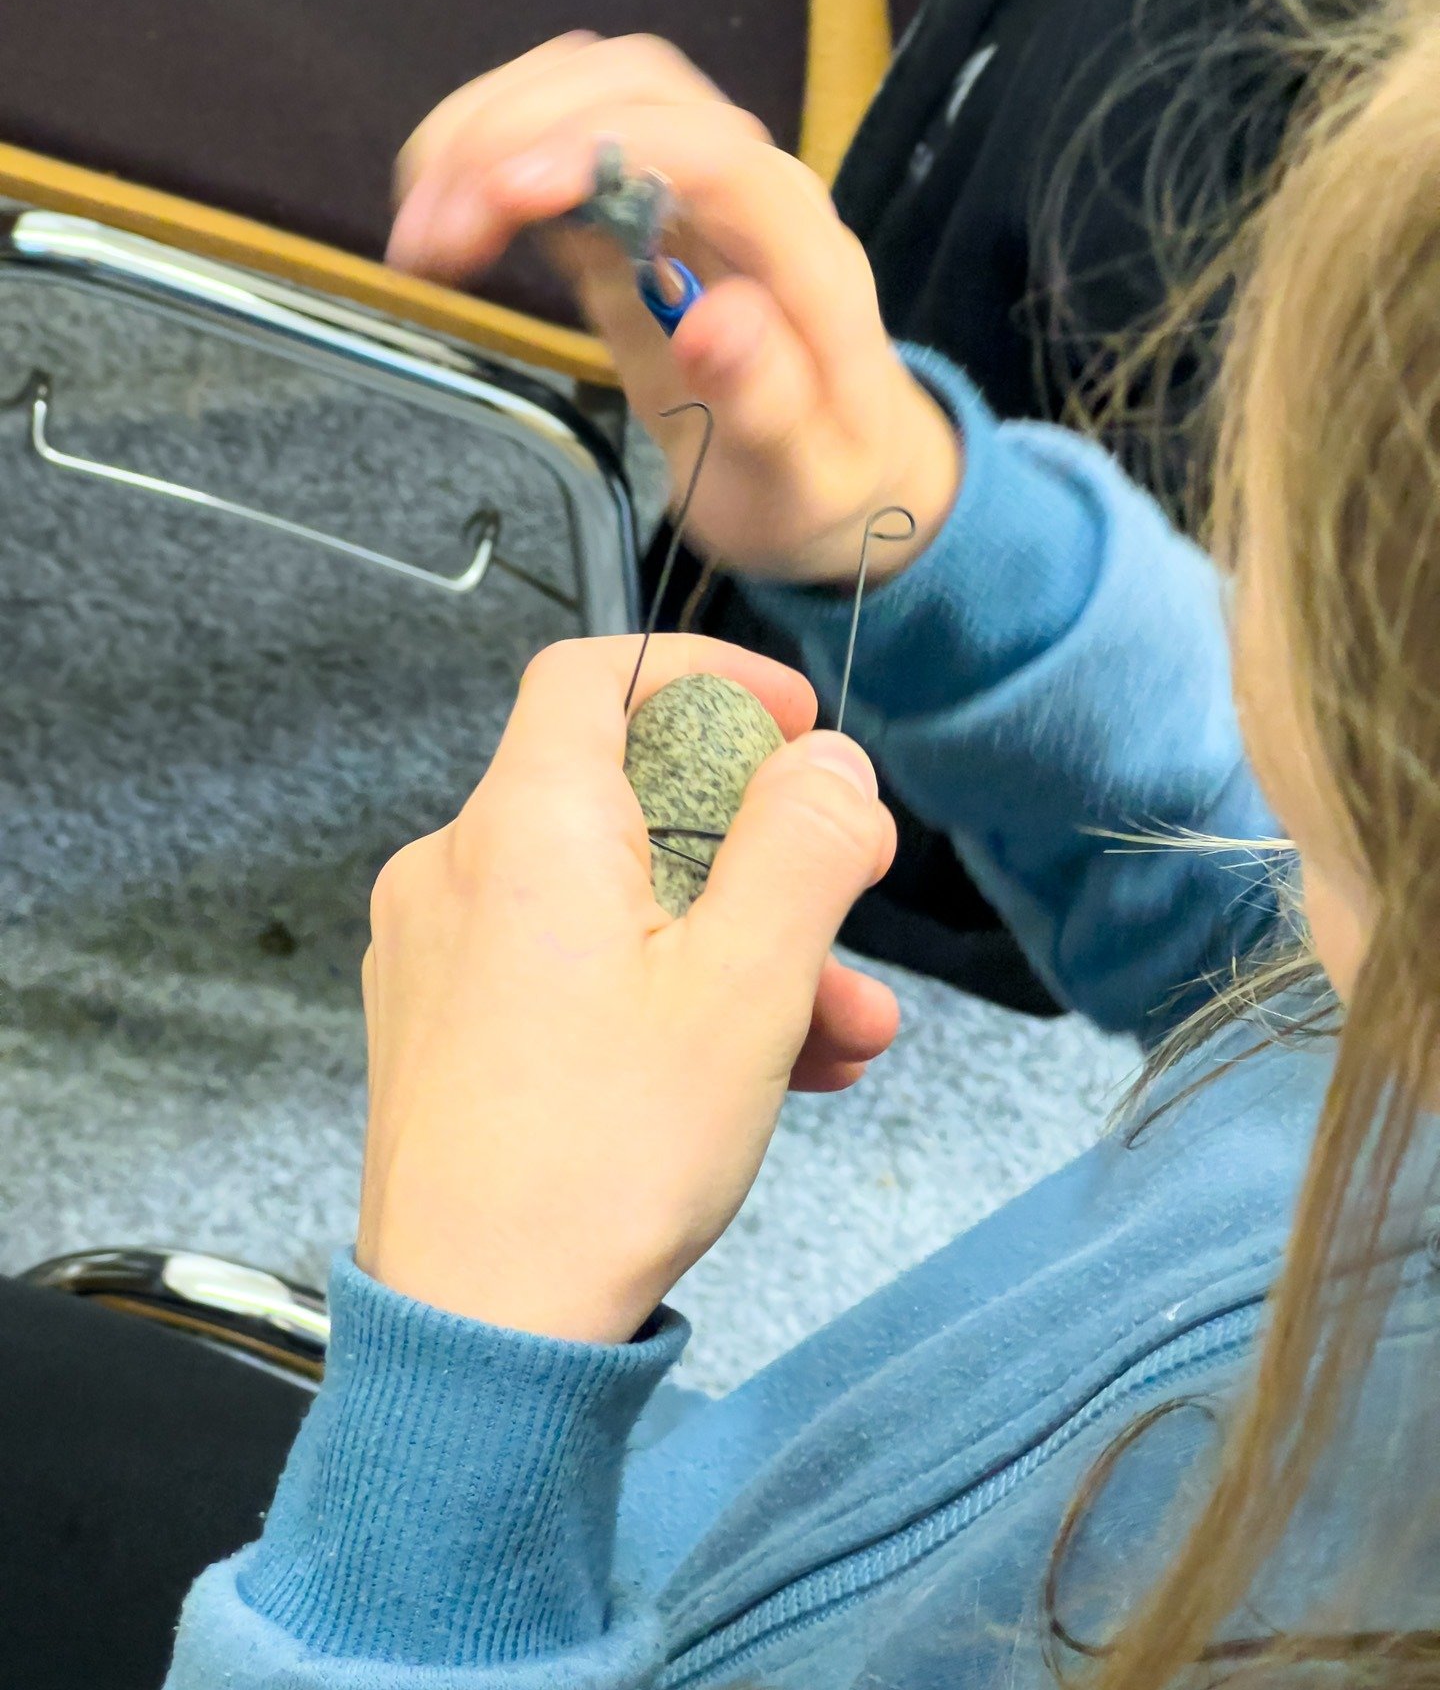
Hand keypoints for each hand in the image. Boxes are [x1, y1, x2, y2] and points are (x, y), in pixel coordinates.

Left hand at [356, 634, 898, 1343]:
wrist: (479, 1339)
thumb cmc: (599, 1165)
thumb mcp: (747, 989)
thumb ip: (802, 848)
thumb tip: (831, 766)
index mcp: (525, 829)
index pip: (598, 676)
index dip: (707, 679)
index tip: (791, 724)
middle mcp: (462, 872)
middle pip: (630, 799)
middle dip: (761, 853)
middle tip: (849, 900)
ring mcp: (446, 955)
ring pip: (620, 900)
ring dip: (739, 945)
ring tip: (842, 1029)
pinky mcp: (449, 1028)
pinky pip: (577, 968)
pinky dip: (671, 993)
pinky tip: (769, 1068)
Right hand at [387, 33, 961, 584]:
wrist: (837, 475)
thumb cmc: (821, 483)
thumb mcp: (805, 475)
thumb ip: (769, 401)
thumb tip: (713, 321)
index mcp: (803, 254)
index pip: (714, 150)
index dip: (607, 147)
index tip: (507, 193)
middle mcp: (750, 194)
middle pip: (638, 89)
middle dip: (520, 132)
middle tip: (432, 237)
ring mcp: (690, 189)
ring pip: (589, 94)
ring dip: (488, 135)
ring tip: (418, 237)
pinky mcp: (637, 210)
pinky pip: (563, 142)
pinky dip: (489, 161)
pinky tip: (442, 224)